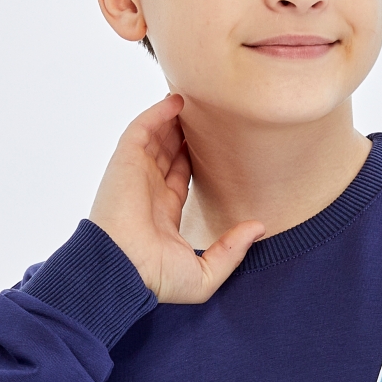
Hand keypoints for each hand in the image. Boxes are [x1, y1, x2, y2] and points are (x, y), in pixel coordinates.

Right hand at [88, 95, 264, 302]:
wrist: (123, 271)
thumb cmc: (155, 280)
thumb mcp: (205, 275)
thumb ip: (232, 251)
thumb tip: (259, 228)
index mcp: (162, 215)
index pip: (179, 179)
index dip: (194, 160)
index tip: (215, 146)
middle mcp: (147, 192)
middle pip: (166, 153)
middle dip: (183, 135)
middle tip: (207, 116)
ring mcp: (135, 176)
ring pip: (155, 138)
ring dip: (172, 120)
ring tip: (195, 100)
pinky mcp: (125, 163)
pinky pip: (141, 130)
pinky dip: (156, 114)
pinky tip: (177, 101)